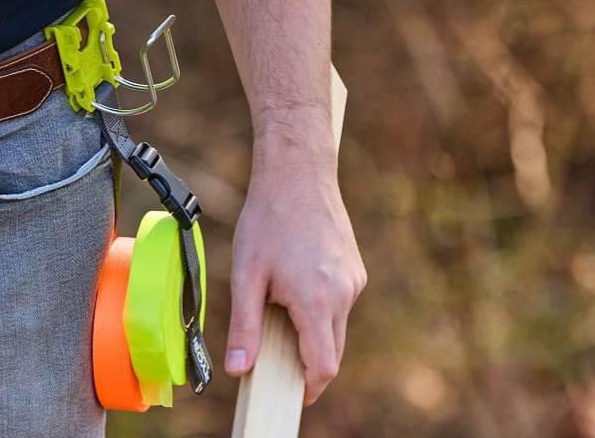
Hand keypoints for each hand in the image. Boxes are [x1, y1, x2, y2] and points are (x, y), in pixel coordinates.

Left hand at [225, 140, 366, 405]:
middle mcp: (343, 294)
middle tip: (279, 359)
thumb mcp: (246, 276)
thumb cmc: (268, 221)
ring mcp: (353, 280)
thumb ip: (244, 326)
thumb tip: (238, 370)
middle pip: (334, 350)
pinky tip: (297, 287)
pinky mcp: (356, 268)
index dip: (309, 387)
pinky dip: (323, 310)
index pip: (323, 365)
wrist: (298, 175)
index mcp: (316, 301)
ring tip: (282, 313)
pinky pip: (342, 302)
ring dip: (315, 333)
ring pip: (338, 326)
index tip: (293, 394)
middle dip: (310, 363)